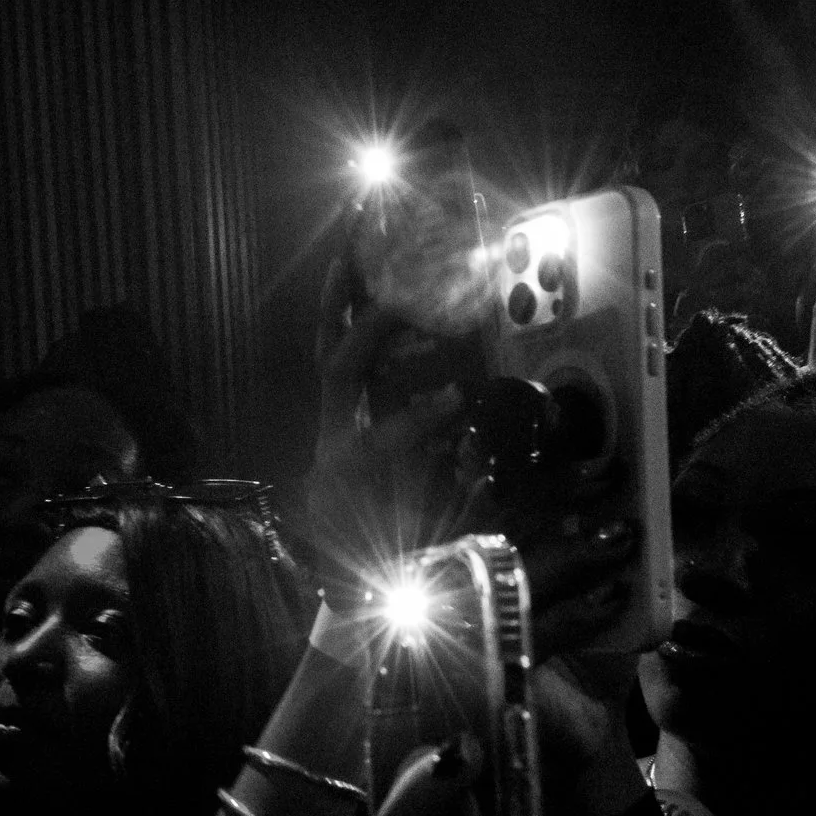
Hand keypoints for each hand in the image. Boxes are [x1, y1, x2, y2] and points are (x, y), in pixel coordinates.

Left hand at [302, 259, 473, 584]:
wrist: (346, 568)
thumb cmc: (394, 553)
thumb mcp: (431, 539)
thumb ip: (458, 507)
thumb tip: (486, 466)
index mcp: (353, 476)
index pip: (375, 443)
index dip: (414, 420)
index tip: (458, 396)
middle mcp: (333, 437)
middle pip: (340, 373)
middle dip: (368, 331)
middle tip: (404, 294)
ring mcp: (330, 418)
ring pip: (329, 349)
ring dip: (342, 300)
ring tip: (356, 247)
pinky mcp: (337, 408)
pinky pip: (334, 350)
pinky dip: (342, 310)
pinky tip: (353, 269)